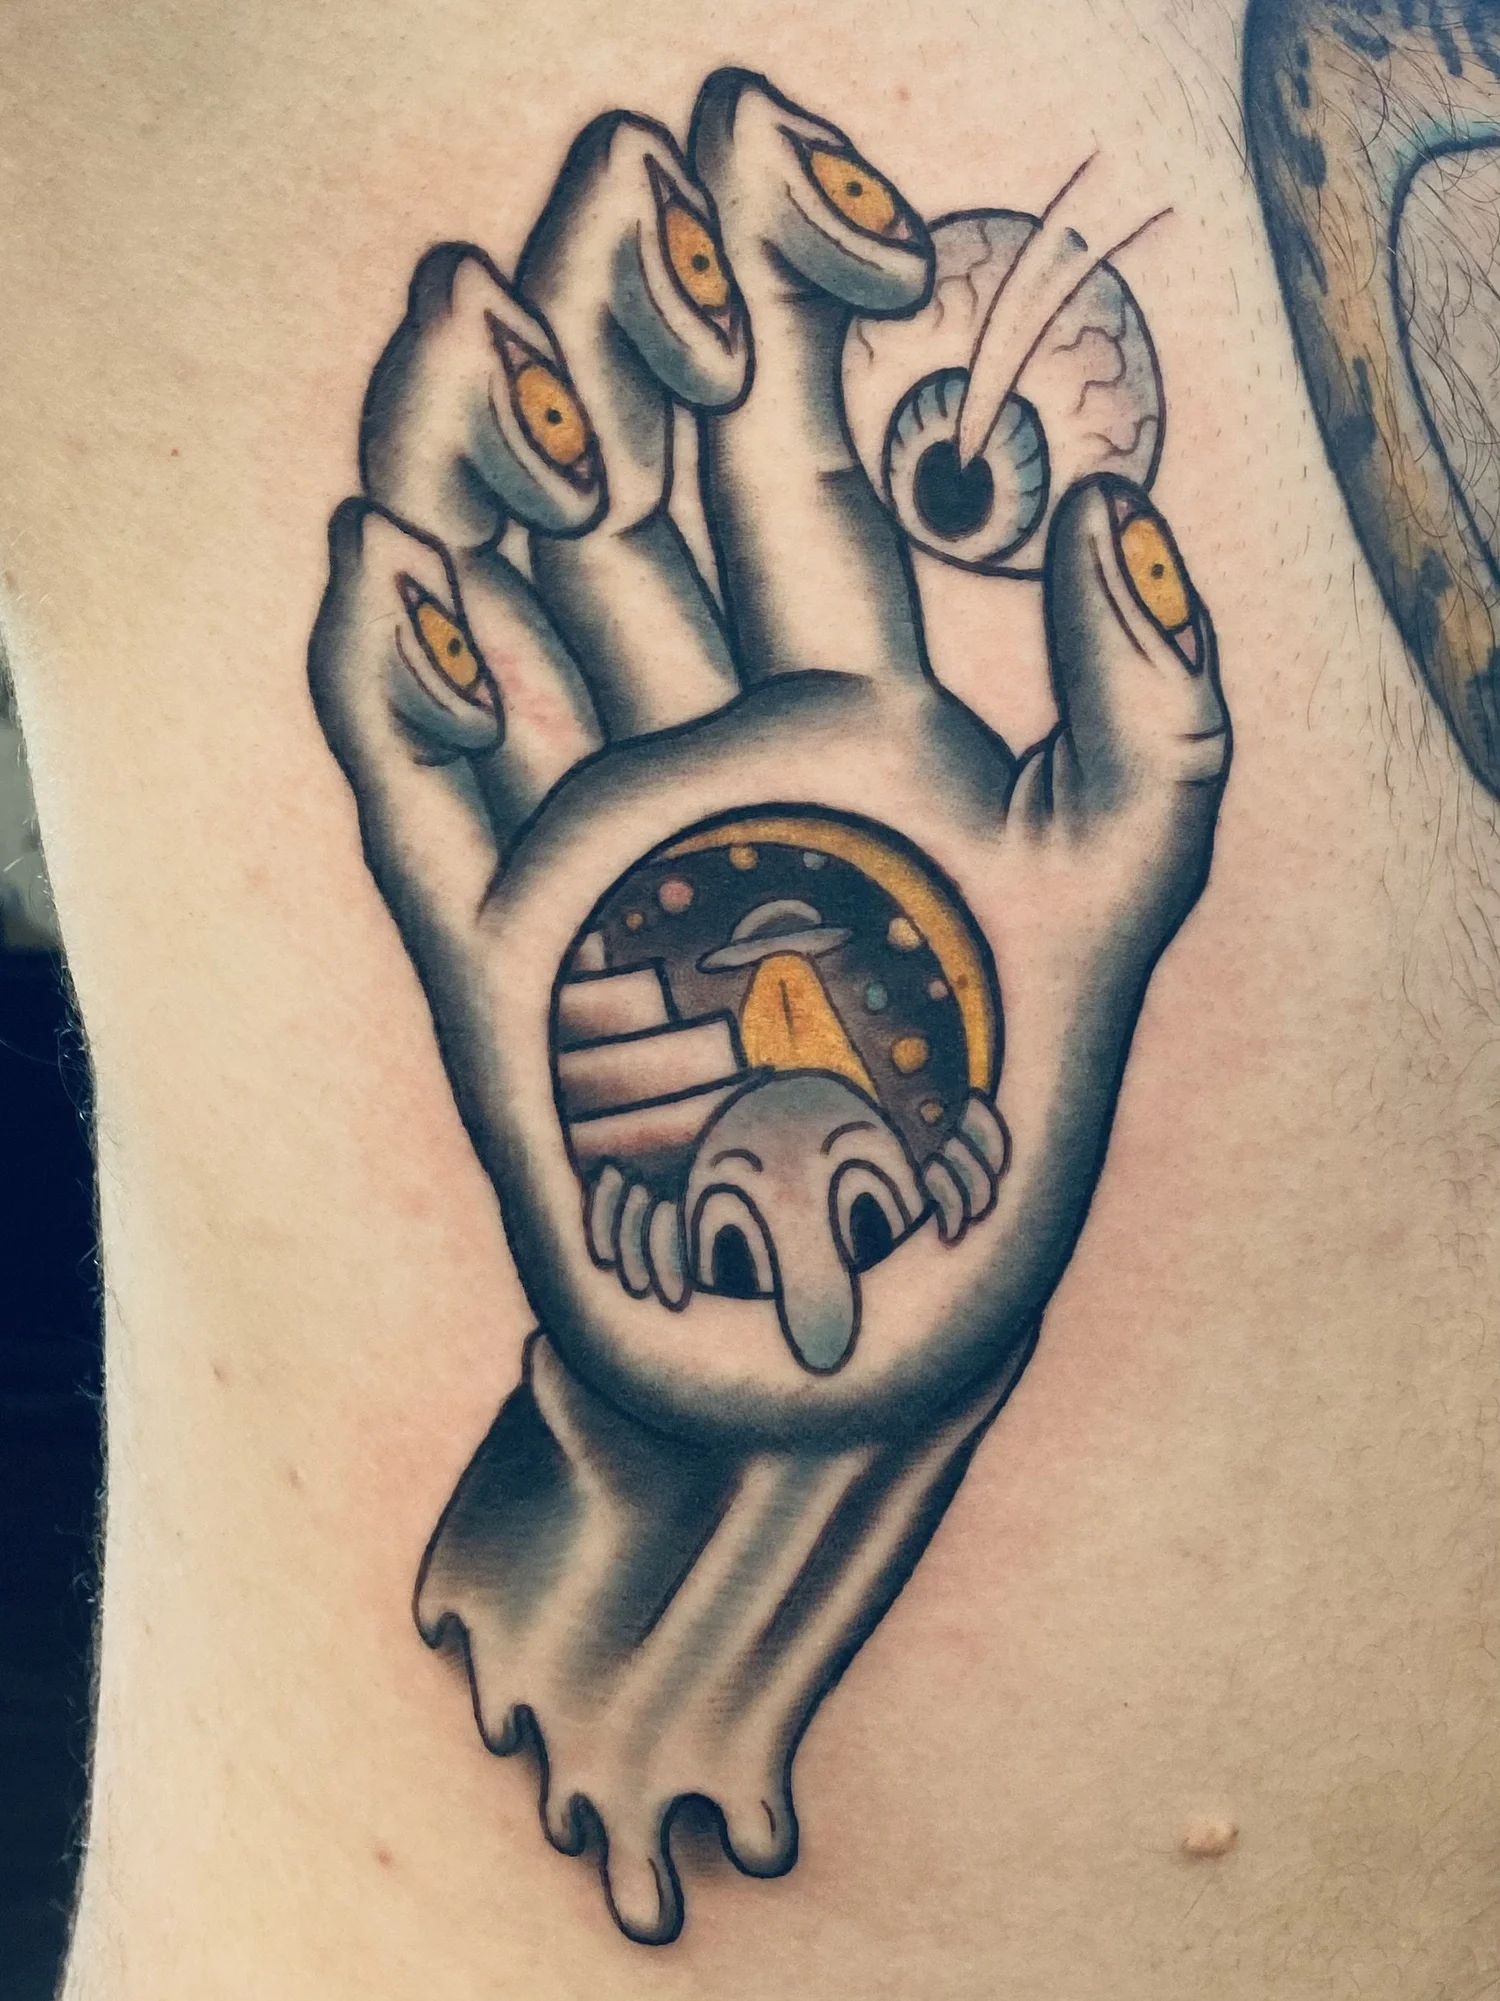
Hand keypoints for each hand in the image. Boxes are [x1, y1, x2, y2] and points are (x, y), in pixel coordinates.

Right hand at [309, 68, 1229, 1452]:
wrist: (840, 1345)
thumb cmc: (985, 1144)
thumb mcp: (1111, 917)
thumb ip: (1151, 716)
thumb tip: (1124, 495)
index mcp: (854, 710)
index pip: (804, 459)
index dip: (786, 294)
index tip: (764, 145)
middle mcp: (706, 744)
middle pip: (636, 489)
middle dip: (616, 323)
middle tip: (608, 183)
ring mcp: (585, 833)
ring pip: (505, 599)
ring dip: (479, 455)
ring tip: (473, 319)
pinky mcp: (488, 947)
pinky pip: (417, 780)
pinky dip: (396, 667)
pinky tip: (394, 556)